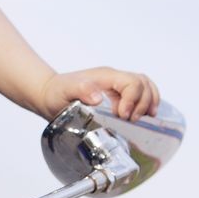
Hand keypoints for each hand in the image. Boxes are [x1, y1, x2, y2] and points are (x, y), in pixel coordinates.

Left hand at [40, 68, 160, 120]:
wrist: (49, 95)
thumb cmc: (56, 92)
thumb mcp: (64, 91)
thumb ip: (80, 90)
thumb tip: (99, 97)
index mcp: (106, 77)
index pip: (131, 83)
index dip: (133, 100)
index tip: (123, 116)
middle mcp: (115, 79)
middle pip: (143, 84)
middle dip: (143, 103)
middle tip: (131, 120)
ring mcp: (117, 87)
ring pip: (145, 87)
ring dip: (149, 102)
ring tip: (144, 118)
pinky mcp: (118, 96)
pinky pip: (141, 94)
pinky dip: (147, 104)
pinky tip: (144, 117)